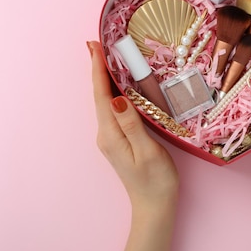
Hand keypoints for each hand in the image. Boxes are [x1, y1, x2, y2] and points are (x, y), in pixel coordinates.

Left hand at [88, 40, 178, 208]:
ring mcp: (110, 136)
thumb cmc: (156, 182)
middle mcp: (106, 133)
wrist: (154, 207)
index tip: (94, 47)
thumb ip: (131, 124)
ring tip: (103, 56)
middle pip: (99, 95)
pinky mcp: (118, 139)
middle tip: (96, 43)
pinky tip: (117, 84)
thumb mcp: (147, 152)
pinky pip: (112, 108)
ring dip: (103, 78)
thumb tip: (117, 98)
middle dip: (97, 68)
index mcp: (111, 134)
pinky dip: (112, 90)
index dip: (98, 69)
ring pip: (104, 100)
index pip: (101, 95)